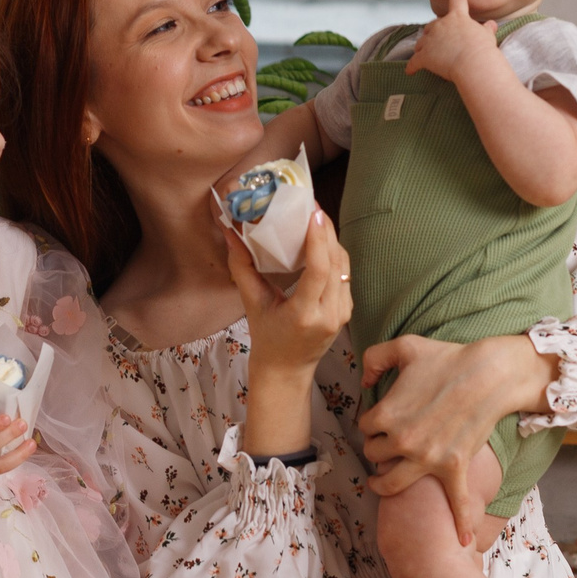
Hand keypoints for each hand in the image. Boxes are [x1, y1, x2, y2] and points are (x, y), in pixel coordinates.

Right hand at [223, 206, 351, 377]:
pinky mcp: (347, 310)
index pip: (319, 271)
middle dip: (326, 232)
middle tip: (311, 207)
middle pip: (336, 263)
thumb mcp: (252, 303)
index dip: (319, 240)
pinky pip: (344, 275)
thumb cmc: (267, 337)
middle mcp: (329, 314)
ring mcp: (342, 313)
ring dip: (332, 240)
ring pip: (344, 266)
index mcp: (304, 315)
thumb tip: (229, 232)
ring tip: (316, 219)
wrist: (286, 369)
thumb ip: (241, 267)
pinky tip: (322, 241)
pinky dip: (334, 254)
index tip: (314, 214)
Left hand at [358, 333, 554, 545]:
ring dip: (384, 485)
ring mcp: (428, 459)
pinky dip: (461, 522)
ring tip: (382, 483)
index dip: (372, 422)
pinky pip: (456, 501)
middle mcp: (402, 442)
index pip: (365, 427)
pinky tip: (462, 541)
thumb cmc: (447, 358)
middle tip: (387, 443)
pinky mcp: (454, 467)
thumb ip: (374, 358)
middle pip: (375, 456)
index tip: (380, 418)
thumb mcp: (404, 346)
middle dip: (378, 449)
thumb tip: (363, 380)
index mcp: (385, 414)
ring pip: (392, 484)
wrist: (488, 373)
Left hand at [403, 0, 499, 87]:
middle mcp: (441, 25)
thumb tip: (491, 25)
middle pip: (432, 26)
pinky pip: (414, 61)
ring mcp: (430, 40)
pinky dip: (412, 66)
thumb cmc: (482, 50)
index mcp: (458, 17)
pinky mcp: (424, 55)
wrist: (472, 62)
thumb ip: (486, 30)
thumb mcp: (486, 37)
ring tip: (429, 58)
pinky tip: (410, 71)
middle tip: (440, 44)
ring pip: (421, 42)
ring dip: (423, 48)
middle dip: (433, 34)